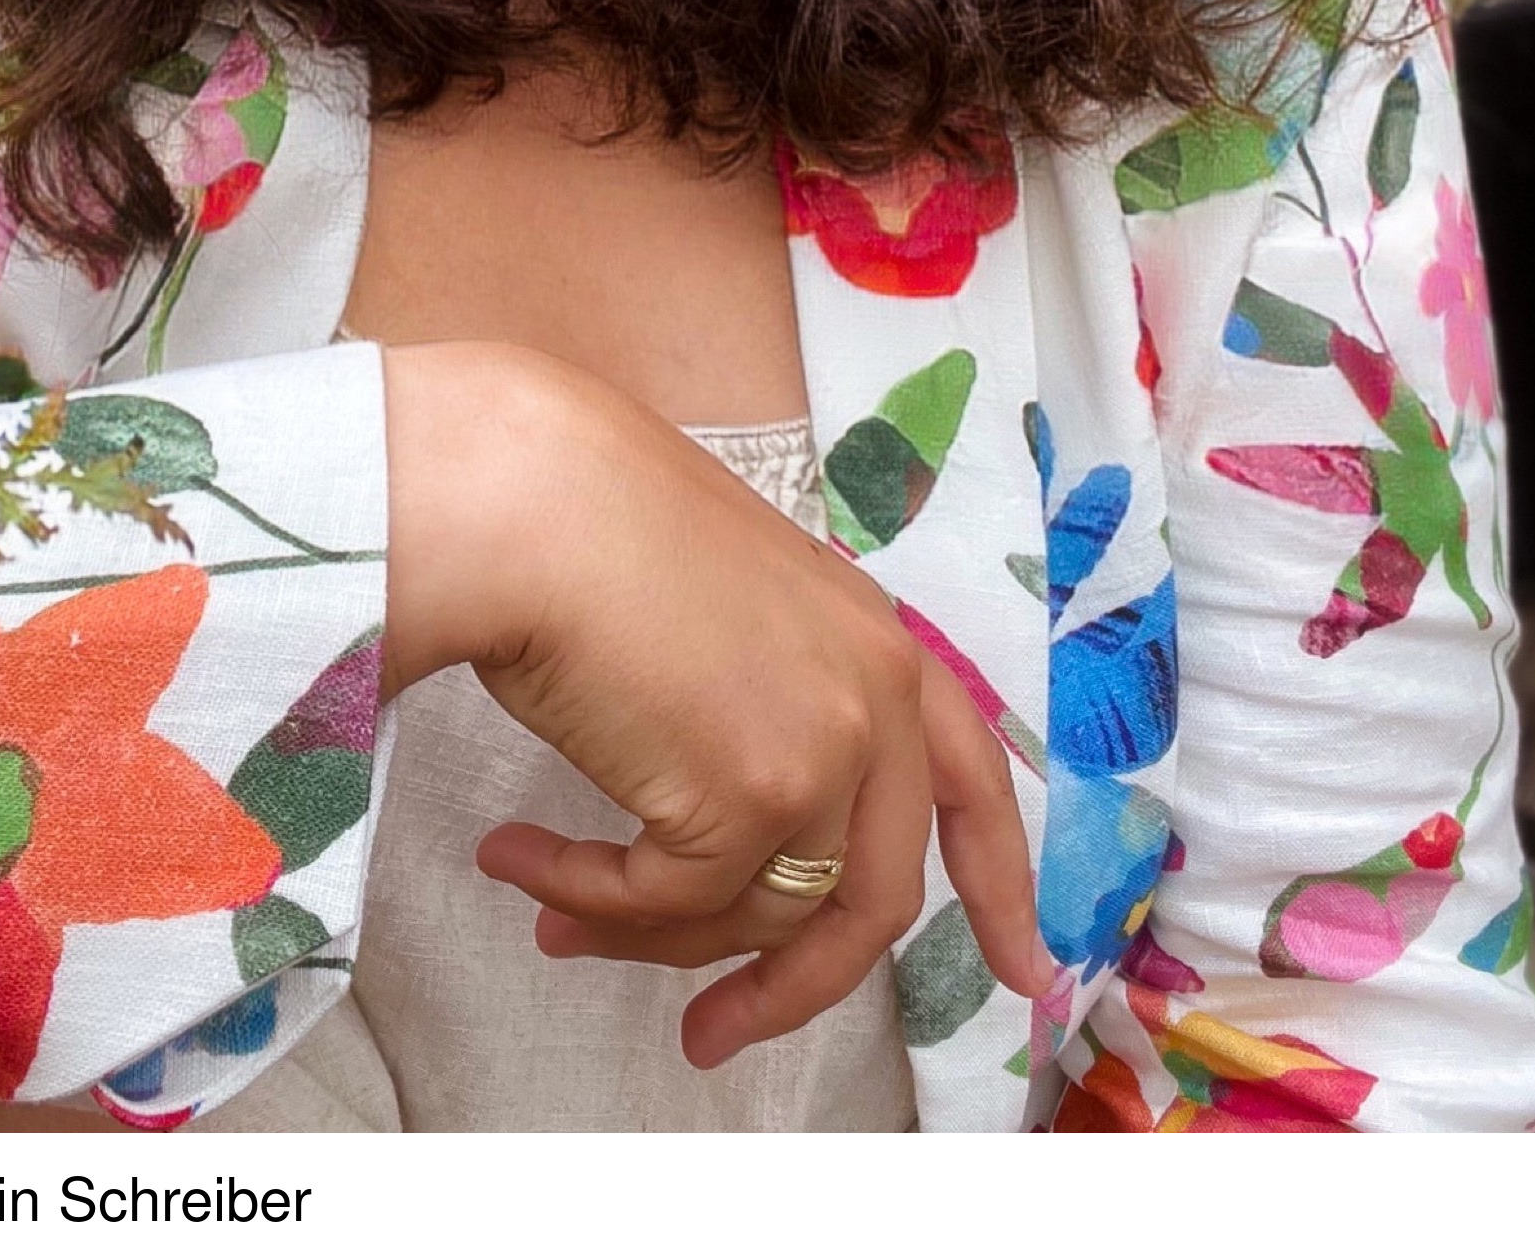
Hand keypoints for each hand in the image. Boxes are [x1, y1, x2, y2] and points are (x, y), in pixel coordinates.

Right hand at [380, 341, 1051, 1068]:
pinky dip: (584, 900)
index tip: (1022, 970)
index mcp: (876, 640)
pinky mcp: (748, 801)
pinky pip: (665, 902)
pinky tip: (513, 860)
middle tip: (713, 1036)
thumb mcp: (726, 612)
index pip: (972, 781)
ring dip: (641, 935)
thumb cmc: (587, 528)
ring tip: (548, 913)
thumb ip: (771, 703)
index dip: (999, 887)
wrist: (529, 499)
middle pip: (871, 900)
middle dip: (792, 989)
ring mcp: (822, 753)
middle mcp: (874, 699)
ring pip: (756, 917)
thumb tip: (740, 844)